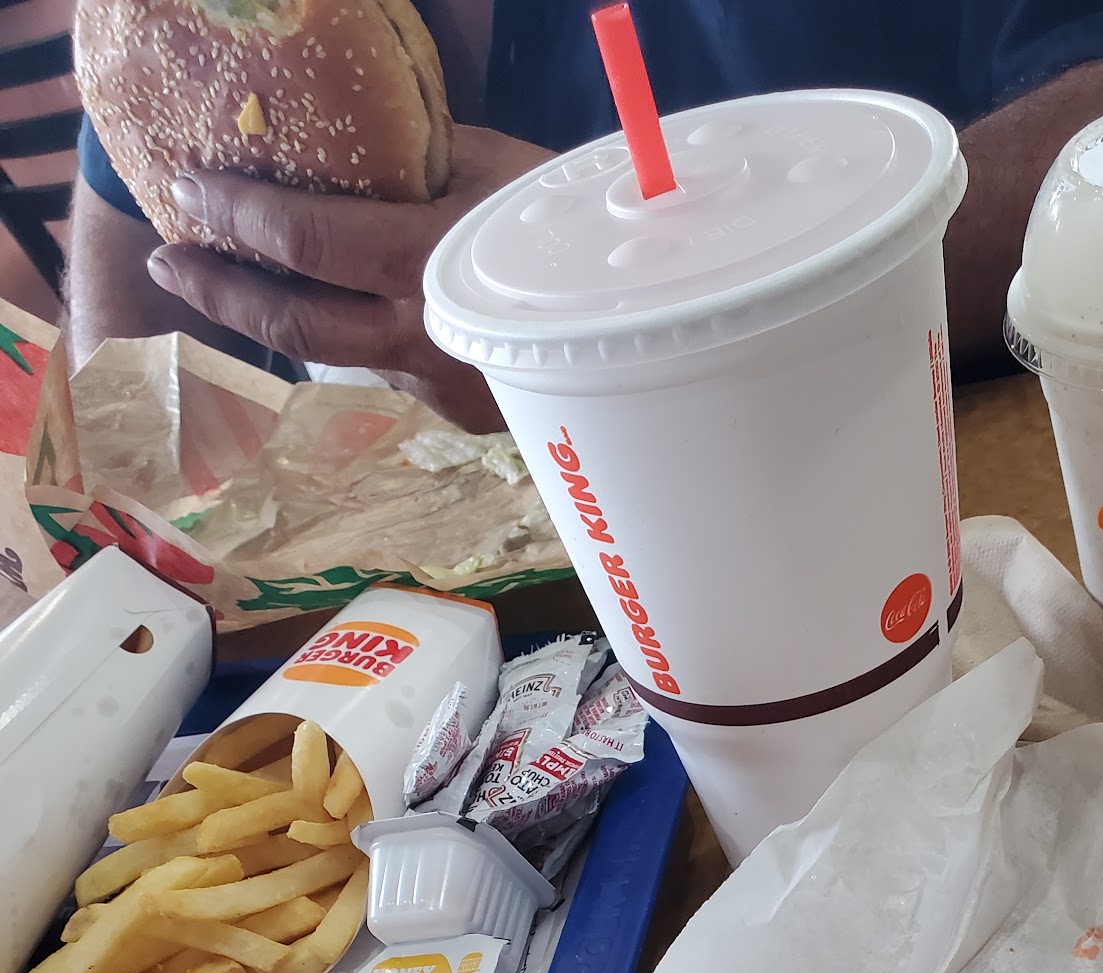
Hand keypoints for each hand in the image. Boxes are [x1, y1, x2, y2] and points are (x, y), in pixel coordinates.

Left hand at [146, 125, 551, 430]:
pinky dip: (340, 337)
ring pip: (331, 352)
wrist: (642, 325)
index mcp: (426, 265)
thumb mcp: (496, 169)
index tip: (190, 191)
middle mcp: (418, 335)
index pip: (302, 246)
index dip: (235, 219)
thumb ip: (413, 161)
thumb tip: (341, 143)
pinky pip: (379, 367)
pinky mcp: (449, 409)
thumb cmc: (573, 227)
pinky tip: (328, 312)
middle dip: (219, 290)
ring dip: (273, 316)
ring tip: (228, 283)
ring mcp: (432, 383)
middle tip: (170, 261)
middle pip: (291, 324)